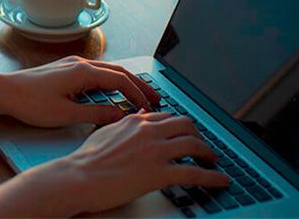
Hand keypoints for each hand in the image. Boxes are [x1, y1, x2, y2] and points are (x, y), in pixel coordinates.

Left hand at [0, 56, 159, 126]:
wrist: (4, 91)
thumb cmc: (30, 102)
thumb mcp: (66, 114)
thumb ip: (96, 114)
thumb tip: (120, 115)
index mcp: (83, 72)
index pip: (120, 80)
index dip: (138, 93)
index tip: (151, 106)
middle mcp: (79, 63)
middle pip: (118, 71)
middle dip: (138, 84)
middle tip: (155, 97)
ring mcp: (71, 65)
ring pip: (107, 71)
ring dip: (125, 82)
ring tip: (138, 95)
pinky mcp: (64, 70)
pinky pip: (95, 73)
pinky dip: (110, 81)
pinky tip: (111, 92)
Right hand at [30, 111, 229, 215]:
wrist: (78, 177)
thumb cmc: (86, 159)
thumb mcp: (105, 132)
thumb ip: (124, 123)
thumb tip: (137, 117)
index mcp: (135, 122)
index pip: (167, 117)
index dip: (180, 126)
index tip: (186, 133)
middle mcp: (148, 131)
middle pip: (186, 125)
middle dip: (199, 135)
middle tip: (203, 146)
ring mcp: (155, 151)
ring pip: (194, 145)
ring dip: (209, 153)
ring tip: (213, 162)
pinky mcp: (159, 173)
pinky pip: (194, 173)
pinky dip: (212, 177)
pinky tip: (220, 180)